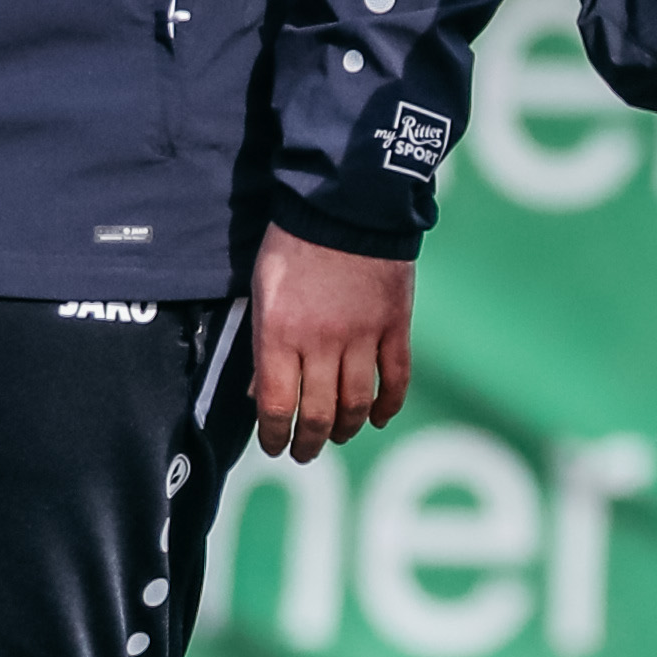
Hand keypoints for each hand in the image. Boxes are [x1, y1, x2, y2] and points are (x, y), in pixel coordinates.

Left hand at [249, 226, 418, 461]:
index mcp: (280, 334)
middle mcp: (321, 342)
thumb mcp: (263, 291)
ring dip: (347, 428)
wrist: (346, 204)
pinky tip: (380, 418)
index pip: (277, 406)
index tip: (273, 446)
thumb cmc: (294, 244)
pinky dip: (390, 404)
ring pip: (357, 403)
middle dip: (308, 442)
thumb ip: (263, 345)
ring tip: (337, 435)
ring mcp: (363, 336)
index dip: (274, 436)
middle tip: (304, 452)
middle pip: (317, 414)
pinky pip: (396, 378)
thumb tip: (260, 393)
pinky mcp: (394, 325)